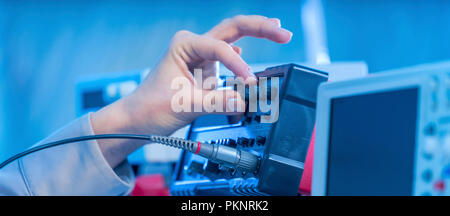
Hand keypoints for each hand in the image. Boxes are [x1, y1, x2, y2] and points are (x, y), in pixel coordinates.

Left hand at [91, 15, 291, 166]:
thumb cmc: (150, 108)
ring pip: (232, 38)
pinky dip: (244, 53)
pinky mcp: (205, 69)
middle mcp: (194, 45)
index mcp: (185, 45)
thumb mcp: (185, 106)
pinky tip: (255, 46)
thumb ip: (216, 103)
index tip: (250, 82)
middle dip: (259, 27)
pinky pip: (229, 56)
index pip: (220, 48)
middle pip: (232, 28)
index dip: (238, 65)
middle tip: (283, 32)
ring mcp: (200, 56)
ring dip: (256, 33)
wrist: (136, 119)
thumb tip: (243, 101)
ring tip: (278, 31)